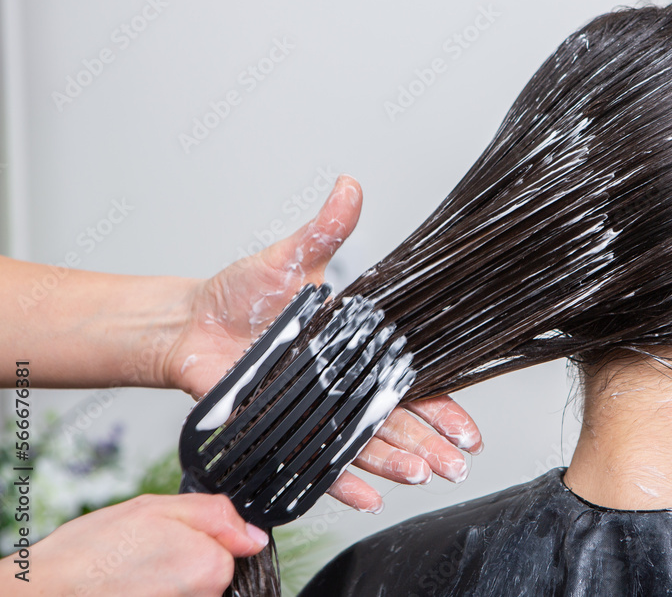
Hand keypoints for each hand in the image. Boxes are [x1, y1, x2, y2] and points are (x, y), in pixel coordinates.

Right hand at [2, 493, 266, 596]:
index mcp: (210, 565)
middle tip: (145, 555)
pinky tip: (129, 589)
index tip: (170, 538)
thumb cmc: (90, 554)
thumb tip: (253, 534)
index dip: (199, 538)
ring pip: (189, 591)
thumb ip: (216, 515)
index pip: (230, 549)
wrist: (44, 594)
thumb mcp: (156, 508)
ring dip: (166, 581)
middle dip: (183, 561)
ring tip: (131, 575)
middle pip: (210, 573)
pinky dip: (154, 593)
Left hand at [162, 175, 483, 511]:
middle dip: (431, 444)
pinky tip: (367, 496)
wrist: (190, 321)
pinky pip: (315, 461)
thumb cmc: (241, 292)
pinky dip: (340, 481)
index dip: (443, 405)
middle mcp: (341, 386)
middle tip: (459, 463)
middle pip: (396, 422)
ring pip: (364, 445)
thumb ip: (325, 231)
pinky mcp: (283, 429)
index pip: (410, 382)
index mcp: (356, 348)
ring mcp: (314, 411)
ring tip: (423, 474)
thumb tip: (349, 186)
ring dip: (395, 462)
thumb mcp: (290, 258)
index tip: (470, 427)